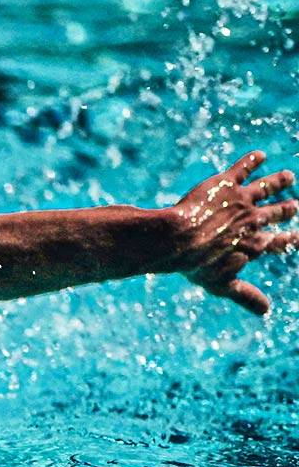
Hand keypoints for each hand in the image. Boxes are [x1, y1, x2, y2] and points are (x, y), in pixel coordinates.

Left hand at [171, 150, 298, 314]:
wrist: (179, 238)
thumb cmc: (197, 264)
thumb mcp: (222, 285)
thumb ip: (245, 296)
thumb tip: (266, 312)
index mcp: (254, 244)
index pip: (277, 242)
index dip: (289, 240)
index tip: (296, 237)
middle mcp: (254, 220)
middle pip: (277, 212)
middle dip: (287, 209)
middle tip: (295, 205)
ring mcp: (242, 200)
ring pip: (267, 187)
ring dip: (279, 181)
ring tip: (288, 176)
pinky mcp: (226, 183)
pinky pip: (243, 168)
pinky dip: (253, 160)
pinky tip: (259, 154)